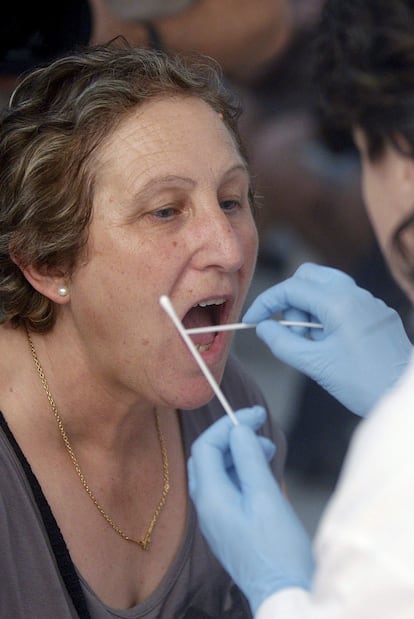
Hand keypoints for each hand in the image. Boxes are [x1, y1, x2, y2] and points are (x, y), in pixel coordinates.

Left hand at [188, 406, 313, 614]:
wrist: (284, 594)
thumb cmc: (278, 550)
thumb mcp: (266, 497)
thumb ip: (249, 459)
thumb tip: (238, 429)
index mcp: (211, 498)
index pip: (206, 446)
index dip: (227, 425)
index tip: (254, 414)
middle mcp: (207, 507)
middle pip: (208, 457)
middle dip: (232, 437)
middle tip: (260, 428)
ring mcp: (217, 518)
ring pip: (219, 471)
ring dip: (239, 454)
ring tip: (267, 450)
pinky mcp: (229, 525)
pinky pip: (228, 487)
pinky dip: (243, 471)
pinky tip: (263, 470)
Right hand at [243, 262, 411, 415]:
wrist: (403, 396)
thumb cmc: (363, 383)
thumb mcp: (314, 365)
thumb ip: (282, 343)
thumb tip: (263, 328)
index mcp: (339, 303)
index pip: (291, 289)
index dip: (266, 303)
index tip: (252, 321)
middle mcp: (356, 294)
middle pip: (308, 276)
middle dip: (291, 300)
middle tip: (291, 332)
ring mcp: (369, 301)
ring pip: (326, 287)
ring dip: (310, 308)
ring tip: (315, 344)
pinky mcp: (378, 313)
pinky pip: (344, 301)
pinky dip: (328, 315)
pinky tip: (332, 344)